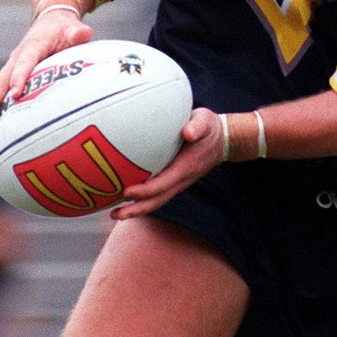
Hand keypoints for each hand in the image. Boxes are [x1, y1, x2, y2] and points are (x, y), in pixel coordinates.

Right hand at [0, 10, 92, 139]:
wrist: (51, 22)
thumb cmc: (64, 29)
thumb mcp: (72, 28)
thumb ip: (77, 32)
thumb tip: (83, 33)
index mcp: (32, 46)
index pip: (25, 62)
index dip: (20, 77)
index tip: (17, 94)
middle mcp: (17, 58)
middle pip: (2, 81)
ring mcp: (12, 68)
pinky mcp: (12, 77)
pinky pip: (0, 96)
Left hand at [108, 108, 224, 219]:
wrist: (222, 140)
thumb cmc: (209, 128)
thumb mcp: (205, 122)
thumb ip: (197, 126)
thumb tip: (187, 132)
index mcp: (185, 168)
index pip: (163, 184)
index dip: (145, 191)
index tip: (127, 192)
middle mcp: (180, 179)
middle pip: (157, 200)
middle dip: (136, 209)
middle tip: (114, 215)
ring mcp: (177, 182)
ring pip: (156, 201)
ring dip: (136, 210)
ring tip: (115, 215)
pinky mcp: (173, 180)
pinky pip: (157, 194)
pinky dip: (141, 201)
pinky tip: (125, 200)